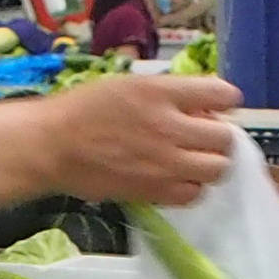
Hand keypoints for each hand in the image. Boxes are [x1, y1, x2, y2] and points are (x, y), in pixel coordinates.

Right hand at [34, 73, 239, 204]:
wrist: (53, 145)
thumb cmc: (85, 109)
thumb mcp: (129, 84)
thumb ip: (169, 93)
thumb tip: (204, 106)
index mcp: (161, 92)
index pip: (223, 94)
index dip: (224, 100)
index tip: (216, 106)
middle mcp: (168, 127)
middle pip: (226, 137)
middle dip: (219, 135)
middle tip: (202, 136)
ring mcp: (164, 163)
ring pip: (217, 169)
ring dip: (210, 163)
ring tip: (191, 158)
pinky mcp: (154, 191)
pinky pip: (194, 194)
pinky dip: (192, 187)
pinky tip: (177, 178)